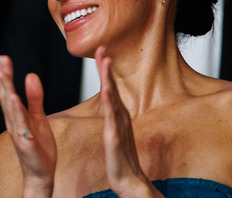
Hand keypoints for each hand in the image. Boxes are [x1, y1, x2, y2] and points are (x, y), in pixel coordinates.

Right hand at [0, 55, 55, 195]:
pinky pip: (21, 125)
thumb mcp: (38, 117)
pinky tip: (15, 100)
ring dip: (7, 92)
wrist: (41, 173)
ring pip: (10, 109)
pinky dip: (17, 113)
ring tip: (4, 76)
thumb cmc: (38, 146)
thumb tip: (30, 75)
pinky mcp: (27, 142)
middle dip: (3, 78)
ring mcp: (18, 132)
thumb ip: (34, 97)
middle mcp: (13, 122)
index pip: (7, 91)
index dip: (4, 74)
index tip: (2, 57)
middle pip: (6, 97)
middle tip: (0, 59)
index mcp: (15, 115)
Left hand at [95, 47, 160, 196]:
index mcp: (118, 116)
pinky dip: (110, 103)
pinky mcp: (114, 139)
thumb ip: (114, 118)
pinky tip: (107, 91)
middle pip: (112, 88)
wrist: (130, 181)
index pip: (110, 88)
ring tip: (104, 62)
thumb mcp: (116, 133)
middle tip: (102, 48)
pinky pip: (112, 119)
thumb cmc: (121, 159)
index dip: (106, 71)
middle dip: (106, 68)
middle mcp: (120, 118)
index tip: (101, 52)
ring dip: (108, 79)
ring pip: (112, 99)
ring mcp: (118, 127)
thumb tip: (111, 104)